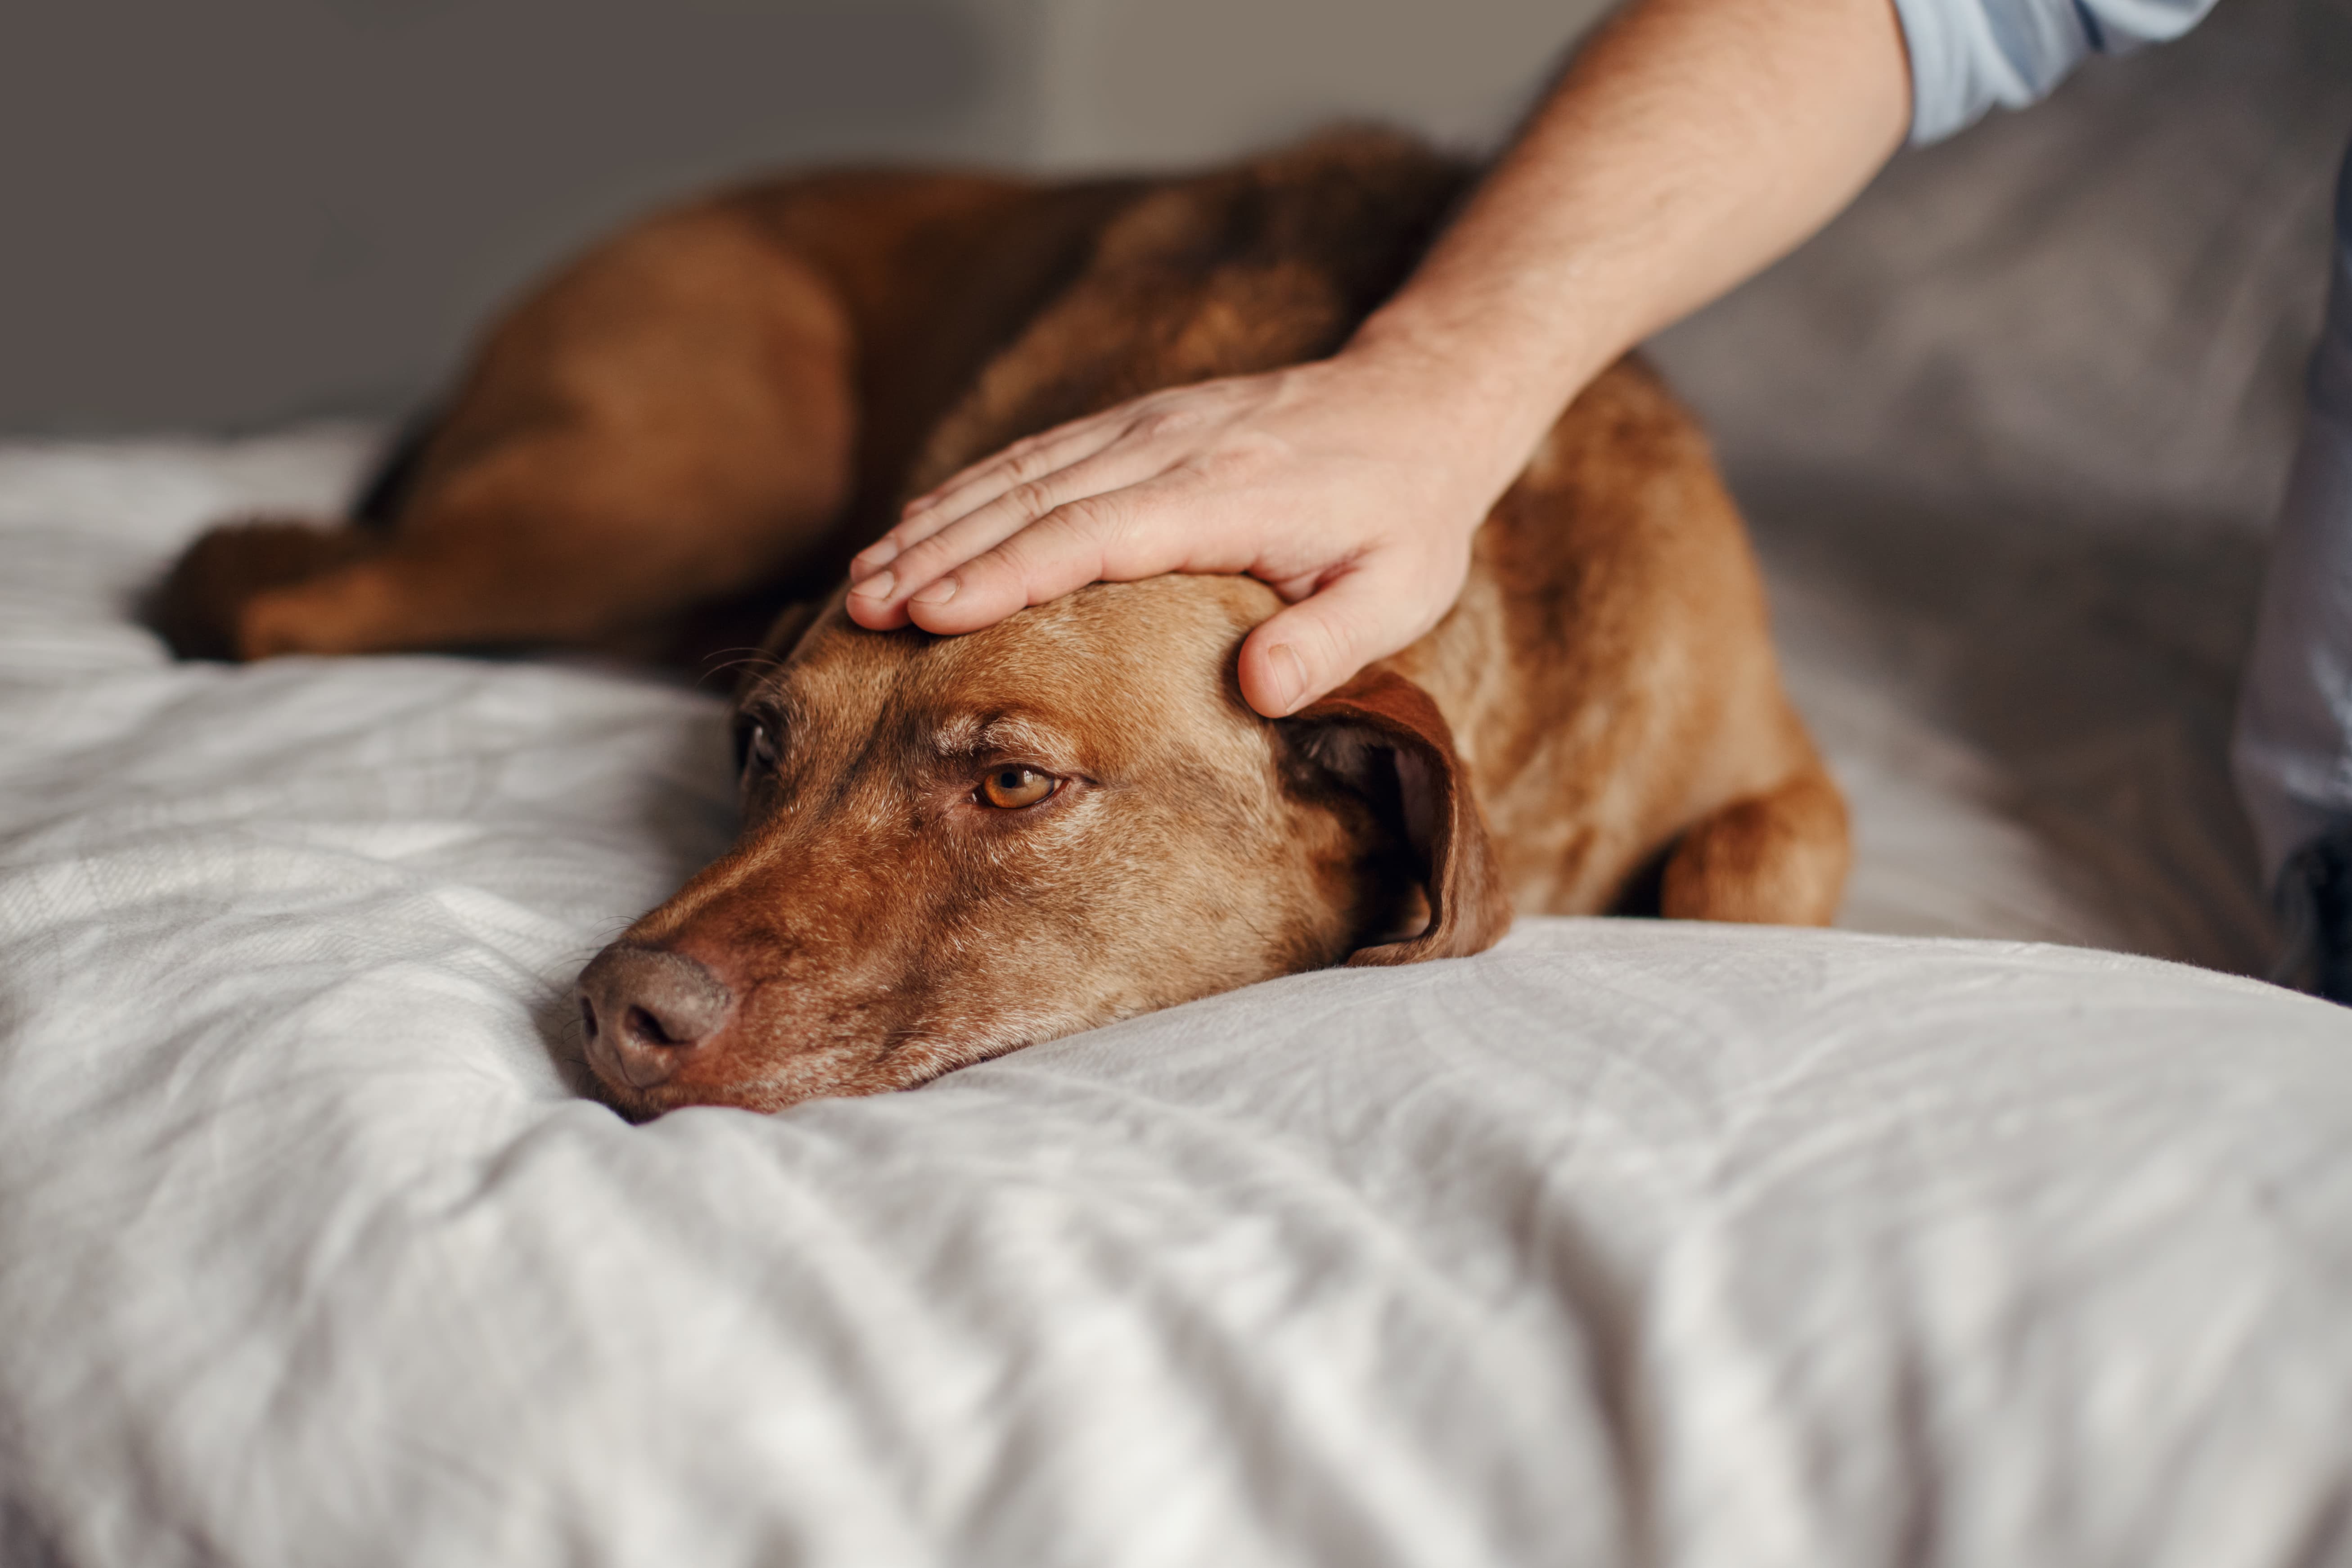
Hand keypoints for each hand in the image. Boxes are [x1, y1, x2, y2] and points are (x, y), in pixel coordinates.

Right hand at [844, 351, 1518, 716]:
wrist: (1419, 401)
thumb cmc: (1408, 515)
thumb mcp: (1401, 591)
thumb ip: (1331, 643)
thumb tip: (1260, 691)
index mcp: (1223, 495)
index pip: (1089, 535)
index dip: (1004, 574)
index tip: (928, 614)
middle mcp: (1169, 448)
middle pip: (1031, 500)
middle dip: (938, 554)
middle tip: (862, 608)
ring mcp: (1148, 426)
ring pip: (1020, 473)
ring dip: (937, 523)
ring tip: (866, 579)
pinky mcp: (1140, 421)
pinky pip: (1039, 455)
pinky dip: (972, 491)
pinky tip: (922, 526)